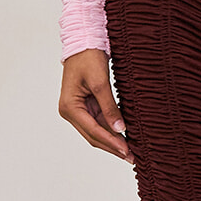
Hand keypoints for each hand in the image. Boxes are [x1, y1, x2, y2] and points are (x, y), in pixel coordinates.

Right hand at [59, 49, 133, 163]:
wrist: (83, 42)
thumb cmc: (88, 58)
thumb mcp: (100, 82)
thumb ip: (109, 107)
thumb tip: (120, 129)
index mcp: (69, 108)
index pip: (93, 131)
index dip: (111, 142)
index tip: (127, 151)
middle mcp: (70, 112)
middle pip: (93, 136)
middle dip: (113, 147)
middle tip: (132, 158)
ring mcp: (77, 110)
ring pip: (97, 132)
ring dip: (112, 141)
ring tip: (131, 151)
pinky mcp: (85, 106)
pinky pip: (99, 123)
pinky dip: (111, 130)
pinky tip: (124, 136)